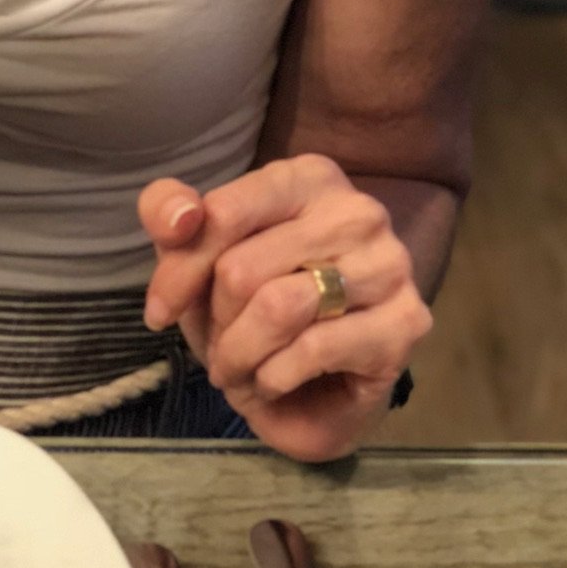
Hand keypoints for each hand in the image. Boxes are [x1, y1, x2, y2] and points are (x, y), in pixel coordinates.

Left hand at [139, 156, 431, 461]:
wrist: (317, 390)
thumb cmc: (254, 307)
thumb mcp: (196, 255)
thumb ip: (169, 213)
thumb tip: (180, 218)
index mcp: (306, 177)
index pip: (222, 214)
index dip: (179, 271)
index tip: (160, 311)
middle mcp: (356, 210)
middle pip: (244, 268)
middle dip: (216, 321)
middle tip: (220, 345)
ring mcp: (389, 265)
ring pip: (279, 308)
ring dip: (241, 353)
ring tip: (238, 368)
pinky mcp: (406, 323)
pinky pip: (314, 349)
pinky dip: (275, 377)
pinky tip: (273, 381)